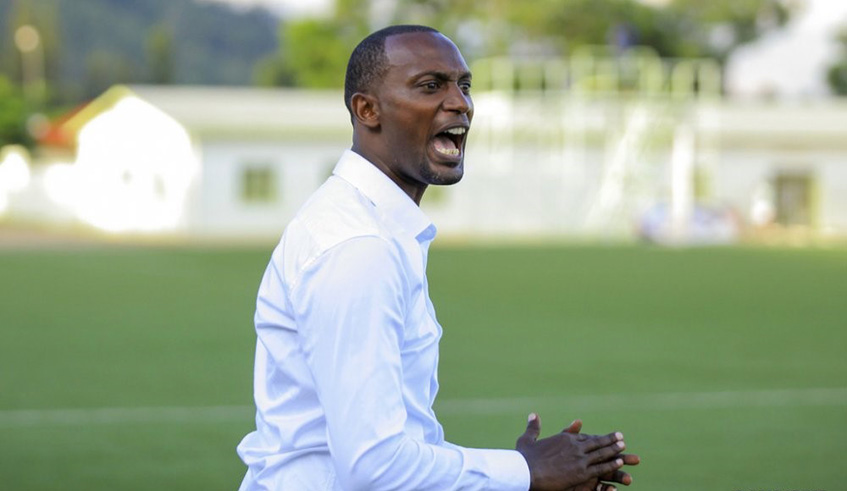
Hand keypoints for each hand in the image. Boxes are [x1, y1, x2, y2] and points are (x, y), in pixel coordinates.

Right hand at [515, 413, 632, 490]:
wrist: (525, 471)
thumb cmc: (525, 457)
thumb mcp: (528, 439)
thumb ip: (533, 427)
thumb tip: (533, 414)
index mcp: (563, 439)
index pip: (583, 437)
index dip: (595, 437)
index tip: (601, 437)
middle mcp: (574, 446)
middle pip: (596, 443)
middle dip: (609, 440)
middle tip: (620, 438)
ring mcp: (579, 459)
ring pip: (601, 453)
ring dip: (613, 450)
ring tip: (623, 447)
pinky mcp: (580, 472)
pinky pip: (599, 467)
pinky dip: (610, 464)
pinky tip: (618, 462)